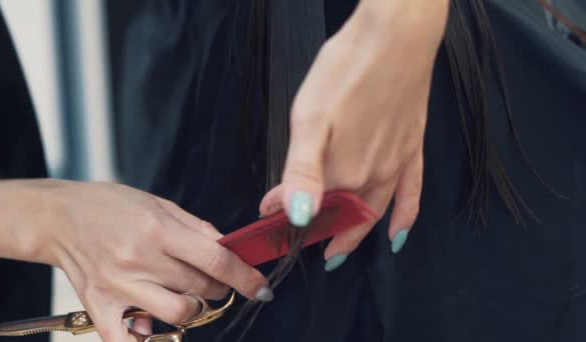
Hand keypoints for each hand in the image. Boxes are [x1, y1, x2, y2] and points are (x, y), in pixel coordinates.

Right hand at [34, 181, 270, 340]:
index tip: (260, 287)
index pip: (215, 260)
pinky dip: (147, 340)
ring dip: (194, 307)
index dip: (245, 276)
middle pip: (201, 287)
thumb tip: (228, 247)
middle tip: (213, 277)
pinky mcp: (100, 306)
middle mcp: (139, 259)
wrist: (58, 217)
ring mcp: (119, 286)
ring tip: (186, 293)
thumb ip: (196, 227)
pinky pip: (128, 341)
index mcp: (157, 229)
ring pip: (179, 314)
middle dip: (218, 285)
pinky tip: (153, 326)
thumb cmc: (109, 206)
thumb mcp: (158, 203)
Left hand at [260, 0, 448, 267]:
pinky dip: (404, 218)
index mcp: (343, 172)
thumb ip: (301, 172)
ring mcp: (397, 165)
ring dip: (354, 234)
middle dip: (319, 230)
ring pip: (373, 212)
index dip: (285, 214)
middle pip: (342, 216)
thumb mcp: (308, 119)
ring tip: (339, 249)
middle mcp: (372, 177)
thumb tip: (297, 216)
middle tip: (302, 239)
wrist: (395, 38)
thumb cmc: (346, 71)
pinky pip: (411, 194)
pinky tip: (397, 235)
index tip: (265, 213)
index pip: (310, 206)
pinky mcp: (412, 149)